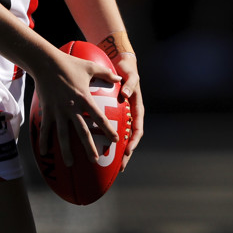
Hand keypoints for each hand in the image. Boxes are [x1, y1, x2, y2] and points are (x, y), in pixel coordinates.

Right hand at [33, 50, 121, 166]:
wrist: (46, 62)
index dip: (107, 129)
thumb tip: (120, 79)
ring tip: (70, 164)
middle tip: (95, 160)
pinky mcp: (46, 110)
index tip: (114, 140)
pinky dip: (44, 141)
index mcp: (84, 98)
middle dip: (89, 147)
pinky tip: (44, 153)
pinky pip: (45, 128)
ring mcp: (58, 110)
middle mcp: (71, 107)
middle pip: (82, 131)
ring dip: (66, 151)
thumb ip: (106, 74)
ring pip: (63, 135)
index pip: (98, 117)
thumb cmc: (70, 63)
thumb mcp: (90, 66)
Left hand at [112, 52, 143, 171]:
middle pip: (129, 138)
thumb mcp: (131, 76)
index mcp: (137, 109)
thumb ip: (130, 83)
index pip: (137, 129)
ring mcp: (122, 115)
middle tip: (119, 167)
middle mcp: (130, 115)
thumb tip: (125, 93)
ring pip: (119, 136)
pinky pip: (109, 127)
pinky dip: (104, 136)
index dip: (133, 141)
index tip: (128, 150)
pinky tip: (95, 145)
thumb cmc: (127, 71)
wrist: (122, 65)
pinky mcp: (113, 113)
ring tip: (108, 164)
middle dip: (125, 154)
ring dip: (115, 150)